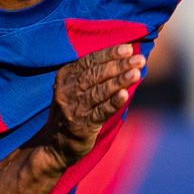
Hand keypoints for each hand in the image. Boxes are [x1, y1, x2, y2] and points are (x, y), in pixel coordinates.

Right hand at [37, 42, 143, 168]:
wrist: (54, 145)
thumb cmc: (72, 110)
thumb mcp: (74, 88)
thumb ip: (92, 74)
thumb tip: (125, 58)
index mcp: (65, 77)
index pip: (89, 60)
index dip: (109, 54)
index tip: (128, 48)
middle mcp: (67, 91)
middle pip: (95, 74)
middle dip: (119, 65)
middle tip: (139, 59)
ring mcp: (74, 109)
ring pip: (99, 91)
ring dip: (119, 81)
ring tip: (136, 73)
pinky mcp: (82, 126)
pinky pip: (100, 112)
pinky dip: (113, 103)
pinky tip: (124, 95)